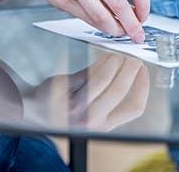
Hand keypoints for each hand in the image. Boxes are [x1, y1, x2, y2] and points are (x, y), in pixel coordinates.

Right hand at [25, 0, 148, 41]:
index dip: (144, 4)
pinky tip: (105, 26)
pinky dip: (100, 27)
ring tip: (120, 32)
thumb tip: (134, 11)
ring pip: (102, 17)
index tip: (143, 16)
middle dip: (132, 25)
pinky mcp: (63, 0)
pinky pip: (87, 19)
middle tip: (137, 35)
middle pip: (120, 5)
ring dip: (115, 30)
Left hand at [25, 54, 148, 130]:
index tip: (143, 70)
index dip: (142, 86)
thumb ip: (112, 93)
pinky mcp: (62, 93)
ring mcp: (74, 108)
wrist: (35, 108)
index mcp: (104, 125)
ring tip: (117, 53)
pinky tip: (104, 56)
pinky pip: (86, 73)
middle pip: (118, 90)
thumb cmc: (69, 106)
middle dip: (129, 69)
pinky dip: (99, 62)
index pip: (134, 108)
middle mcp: (90, 120)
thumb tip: (134, 68)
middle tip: (131, 56)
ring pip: (102, 79)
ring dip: (114, 62)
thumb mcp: (95, 109)